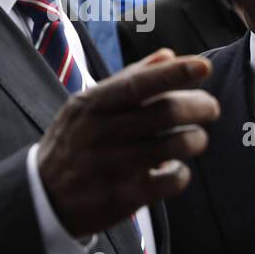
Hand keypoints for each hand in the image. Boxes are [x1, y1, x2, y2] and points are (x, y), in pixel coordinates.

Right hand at [37, 48, 218, 236]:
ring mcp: (111, 167)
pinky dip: (181, 173)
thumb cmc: (74, 142)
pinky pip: (169, 182)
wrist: (43, 197)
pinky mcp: (122, 198)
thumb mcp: (87, 106)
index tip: (204, 67)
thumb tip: (168, 55)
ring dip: (196, 139)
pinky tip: (176, 169)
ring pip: (173, 146)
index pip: (138, 83)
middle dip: (199, 106)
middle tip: (211, 107)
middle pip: (165, 112)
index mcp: (92, 105)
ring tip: (197, 138)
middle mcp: (100, 133)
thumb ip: (129, 78)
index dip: (174, 73)